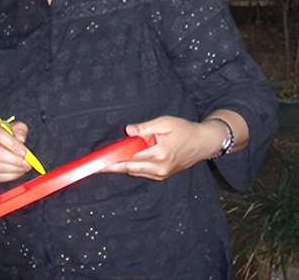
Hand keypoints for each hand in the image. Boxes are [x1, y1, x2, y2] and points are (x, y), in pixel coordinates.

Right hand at [0, 120, 30, 183]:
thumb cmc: (2, 137)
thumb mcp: (12, 128)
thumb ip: (19, 130)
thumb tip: (21, 139)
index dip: (12, 144)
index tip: (24, 153)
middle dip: (14, 160)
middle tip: (27, 163)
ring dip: (13, 169)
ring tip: (24, 168)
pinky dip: (9, 176)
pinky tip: (17, 173)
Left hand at [101, 115, 232, 179]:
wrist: (203, 143)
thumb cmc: (184, 130)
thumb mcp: (165, 122)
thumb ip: (145, 128)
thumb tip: (128, 131)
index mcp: (159, 153)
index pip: (131, 156)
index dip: (114, 157)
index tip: (100, 158)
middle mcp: (159, 167)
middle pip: (129, 167)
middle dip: (112, 166)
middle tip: (95, 164)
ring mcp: (161, 173)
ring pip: (134, 172)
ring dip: (119, 167)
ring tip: (103, 163)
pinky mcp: (162, 175)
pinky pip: (142, 172)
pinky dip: (130, 168)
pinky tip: (120, 163)